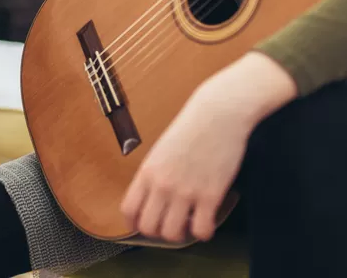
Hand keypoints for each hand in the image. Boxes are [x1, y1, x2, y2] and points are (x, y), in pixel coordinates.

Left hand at [120, 52, 297, 242]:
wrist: (218, 113)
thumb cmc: (192, 127)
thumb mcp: (162, 149)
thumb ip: (154, 172)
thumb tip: (151, 195)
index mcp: (147, 171)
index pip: (128, 209)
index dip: (135, 222)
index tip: (145, 223)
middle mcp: (162, 184)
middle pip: (148, 227)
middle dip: (158, 232)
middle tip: (170, 225)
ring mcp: (185, 191)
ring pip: (172, 234)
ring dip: (180, 234)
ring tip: (189, 224)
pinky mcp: (210, 195)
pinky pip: (202, 230)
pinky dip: (204, 232)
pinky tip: (207, 221)